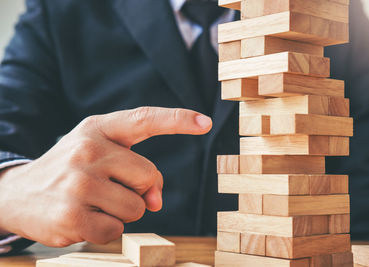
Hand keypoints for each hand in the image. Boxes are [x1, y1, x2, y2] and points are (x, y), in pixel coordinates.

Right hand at [0, 107, 211, 246]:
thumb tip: (157, 202)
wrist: (17, 193)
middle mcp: (88, 150)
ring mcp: (79, 183)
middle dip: (140, 191)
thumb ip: (135, 168)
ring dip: (122, 212)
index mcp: (98, 129)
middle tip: (111, 189)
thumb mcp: (97, 152)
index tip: (205, 122)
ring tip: (93, 203)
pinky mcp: (73, 216)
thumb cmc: (69, 169)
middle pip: (149, 177)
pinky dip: (106, 230)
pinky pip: (116, 231)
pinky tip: (83, 218)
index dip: (178, 120)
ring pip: (137, 208)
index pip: (144, 119)